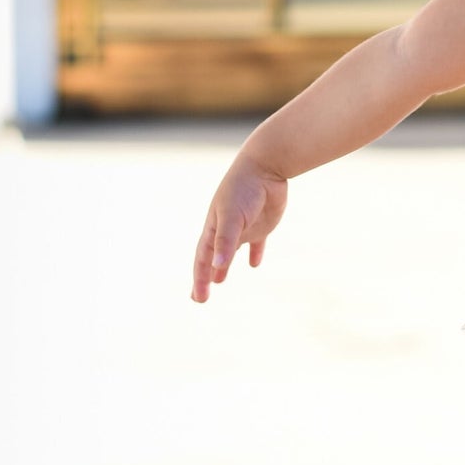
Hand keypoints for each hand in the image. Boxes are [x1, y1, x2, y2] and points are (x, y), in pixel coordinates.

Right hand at [192, 155, 287, 301]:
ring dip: (223, 266)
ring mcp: (244, 227)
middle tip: (199, 297)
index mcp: (214, 228)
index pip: (203, 259)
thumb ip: (226, 242)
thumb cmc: (245, 189)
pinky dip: (254, 254)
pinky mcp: (262, 224)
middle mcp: (226, 229)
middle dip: (205, 277)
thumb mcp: (232, 216)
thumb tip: (217, 267)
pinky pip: (256, 243)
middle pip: (212, 258)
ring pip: (231, 252)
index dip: (200, 279)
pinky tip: (254, 264)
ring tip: (219, 280)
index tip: (198, 298)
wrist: (266, 166)